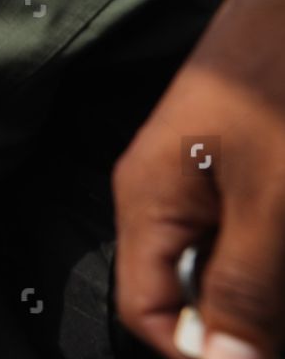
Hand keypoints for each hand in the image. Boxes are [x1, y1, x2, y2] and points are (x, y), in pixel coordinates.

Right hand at [114, 0, 284, 358]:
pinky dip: (270, 255)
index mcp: (148, 203)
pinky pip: (241, 235)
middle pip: (187, 295)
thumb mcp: (273, 200)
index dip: (202, 351)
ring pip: (223, 266)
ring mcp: (195, 179)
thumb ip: (244, 286)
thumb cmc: (279, 86)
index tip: (262, 353)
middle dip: (247, 320)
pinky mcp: (230, 167)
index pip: (147, 313)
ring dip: (266, 288)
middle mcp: (158, 196)